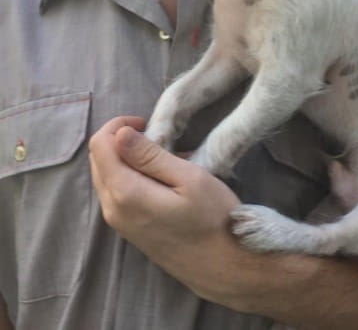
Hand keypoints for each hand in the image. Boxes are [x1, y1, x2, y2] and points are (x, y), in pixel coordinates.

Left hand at [88, 117, 266, 306]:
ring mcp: (119, 223)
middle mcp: (112, 209)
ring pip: (107, 175)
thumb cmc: (213, 218)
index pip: (99, 144)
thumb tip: (120, 134)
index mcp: (124, 193)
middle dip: (121, 140)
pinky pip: (117, 192)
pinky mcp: (129, 230)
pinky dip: (132, 175)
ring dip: (128, 157)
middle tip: (157, 137)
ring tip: (164, 155)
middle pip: (99, 159)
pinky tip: (162, 177)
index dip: (119, 125)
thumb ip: (150, 156)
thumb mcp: (189, 178)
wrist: (225, 268)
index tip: (148, 123)